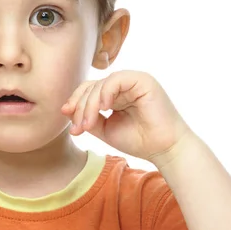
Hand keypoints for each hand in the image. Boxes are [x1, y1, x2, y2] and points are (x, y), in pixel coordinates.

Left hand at [61, 70, 192, 164]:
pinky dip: (105, 93)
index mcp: (116, 93)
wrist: (164, 149)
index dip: (75, 103)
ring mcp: (133, 80)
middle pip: (91, 86)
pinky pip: (115, 80)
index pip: (89, 90)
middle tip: (78, 128)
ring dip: (89, 105)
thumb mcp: (105, 129)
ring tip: (88, 125)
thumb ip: (88, 118)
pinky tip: (104, 109)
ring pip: (100, 84)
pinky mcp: (143, 80)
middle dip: (80, 107)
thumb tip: (66, 109)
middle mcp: (124, 84)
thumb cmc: (139, 140)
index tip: (69, 122)